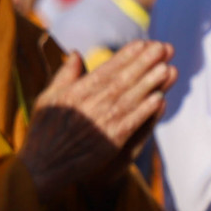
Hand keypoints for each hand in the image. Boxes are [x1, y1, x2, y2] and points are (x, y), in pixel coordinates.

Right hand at [17, 41, 175, 201]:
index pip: (106, 69)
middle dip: (145, 62)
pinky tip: (160, 99)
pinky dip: (146, 111)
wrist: (42, 167)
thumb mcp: (47, 98)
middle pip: (123, 79)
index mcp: (76, 92)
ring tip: (168, 69)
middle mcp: (91, 104)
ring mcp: (102, 123)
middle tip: (164, 48)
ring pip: (131, 98)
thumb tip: (76, 53)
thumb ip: (64, 75)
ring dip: (151, 83)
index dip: (126, 55)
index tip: (143, 43)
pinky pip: (133, 123)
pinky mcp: (111, 142)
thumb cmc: (43, 132)